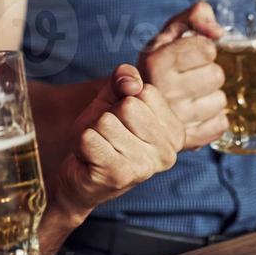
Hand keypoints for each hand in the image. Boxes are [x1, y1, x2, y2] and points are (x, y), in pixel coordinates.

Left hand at [50, 64, 181, 219]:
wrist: (81, 174)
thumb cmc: (104, 134)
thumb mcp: (116, 97)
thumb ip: (126, 78)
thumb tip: (131, 84)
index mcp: (175, 132)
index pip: (146, 92)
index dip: (124, 100)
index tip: (122, 121)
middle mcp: (167, 153)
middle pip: (128, 106)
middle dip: (108, 115)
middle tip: (107, 136)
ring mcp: (144, 167)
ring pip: (106, 122)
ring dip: (94, 131)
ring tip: (99, 147)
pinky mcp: (118, 177)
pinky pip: (89, 139)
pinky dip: (82, 143)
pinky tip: (90, 157)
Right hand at [139, 1, 228, 149]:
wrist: (133, 107)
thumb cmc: (158, 65)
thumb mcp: (169, 33)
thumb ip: (195, 16)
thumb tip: (218, 31)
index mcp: (156, 62)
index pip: (207, 49)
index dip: (203, 49)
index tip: (190, 55)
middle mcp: (163, 91)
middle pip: (217, 76)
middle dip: (208, 72)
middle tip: (190, 76)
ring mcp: (174, 119)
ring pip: (221, 101)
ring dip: (211, 96)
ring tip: (192, 95)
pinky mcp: (186, 141)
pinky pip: (221, 124)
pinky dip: (214, 118)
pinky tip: (197, 112)